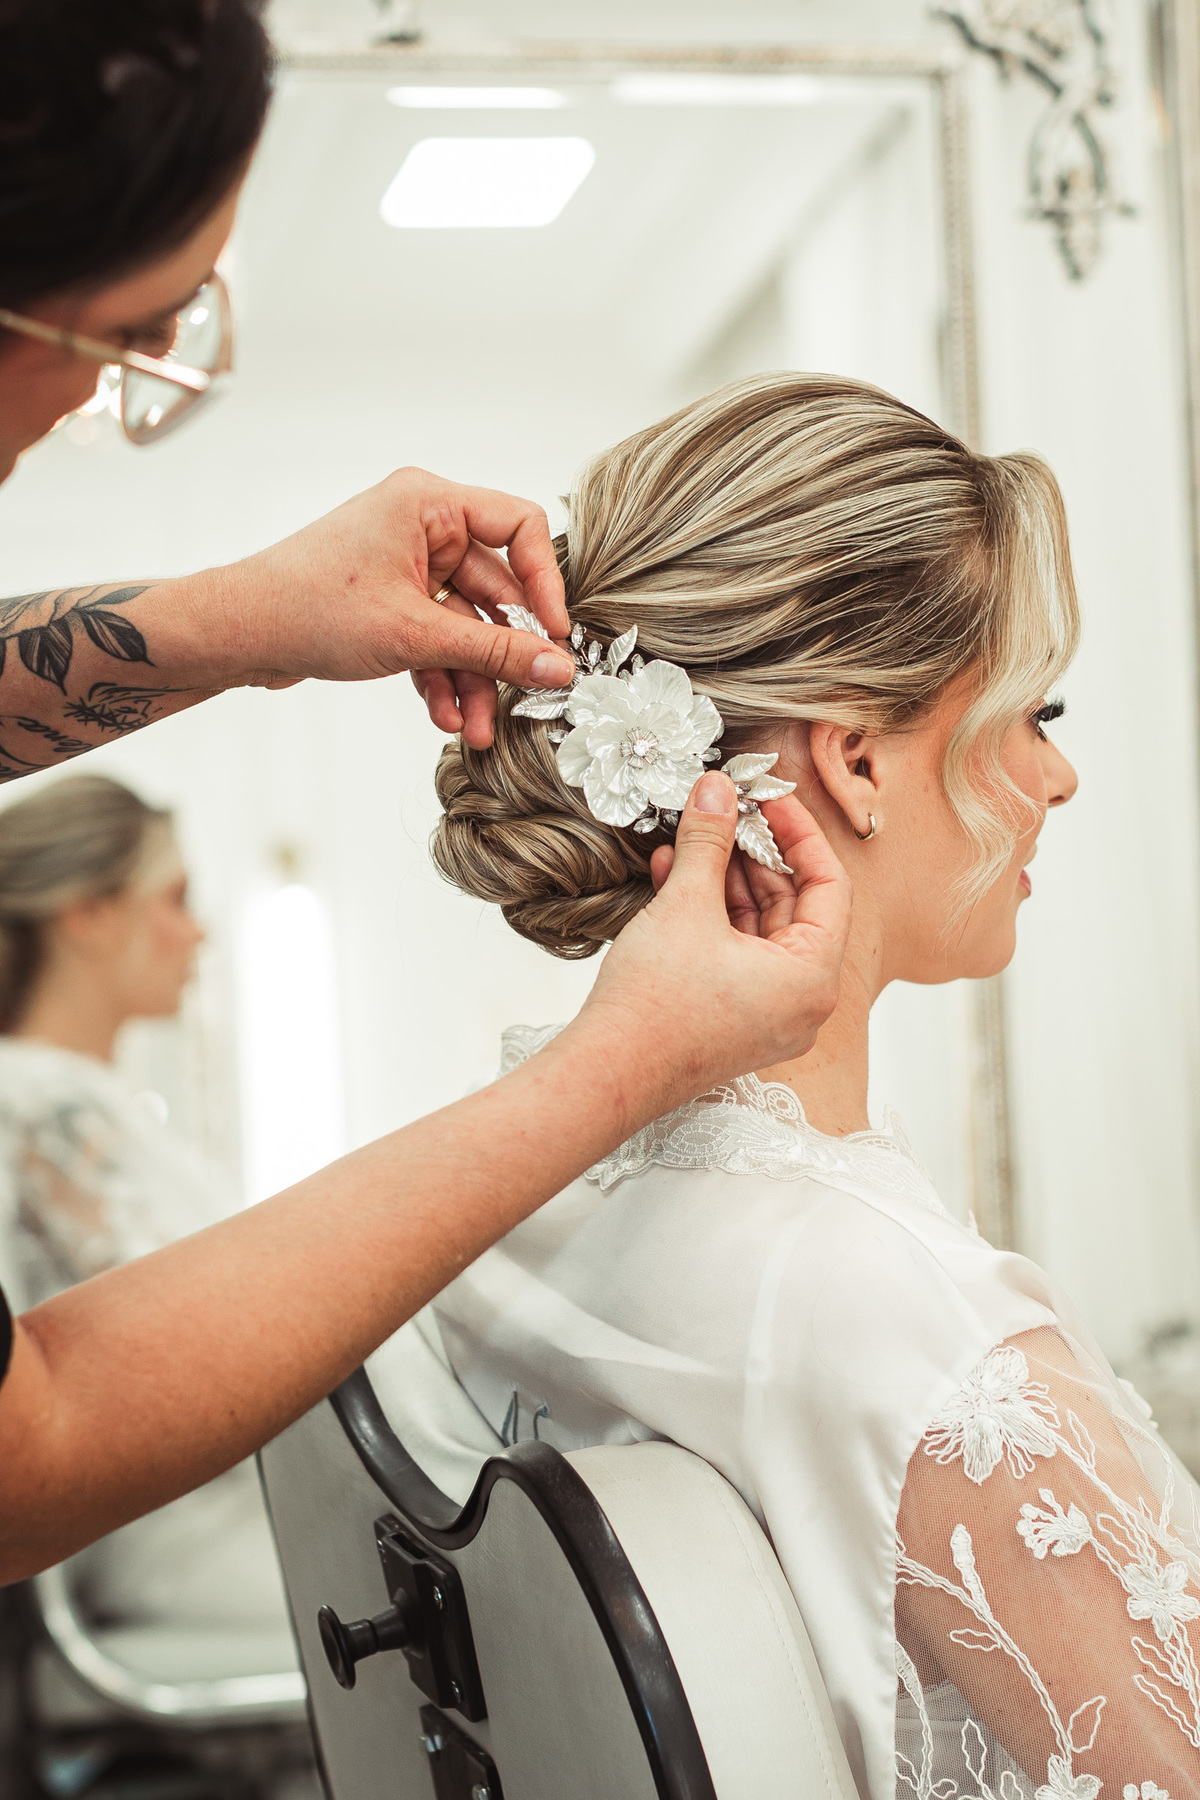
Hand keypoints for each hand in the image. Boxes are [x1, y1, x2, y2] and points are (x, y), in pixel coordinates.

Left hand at [205, 467, 574, 743]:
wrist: (237, 635)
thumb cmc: (307, 608)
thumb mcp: (414, 636)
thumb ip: (494, 652)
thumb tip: (556, 667)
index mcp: (429, 504)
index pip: (519, 526)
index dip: (544, 582)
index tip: (556, 635)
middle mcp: (421, 527)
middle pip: (494, 589)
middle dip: (503, 655)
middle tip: (524, 700)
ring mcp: (406, 566)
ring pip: (465, 625)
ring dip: (473, 678)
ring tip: (475, 729)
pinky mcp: (391, 603)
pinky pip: (436, 639)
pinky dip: (442, 677)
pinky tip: (445, 717)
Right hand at [568, 773, 851, 1123]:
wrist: (607, 1076)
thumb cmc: (654, 1008)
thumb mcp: (686, 906)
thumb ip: (708, 841)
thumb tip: (718, 789)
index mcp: (813, 978)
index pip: (829, 885)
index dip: (799, 833)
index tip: (769, 800)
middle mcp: (802, 1003)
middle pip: (795, 907)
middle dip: (755, 855)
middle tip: (727, 813)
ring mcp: (769, 1017)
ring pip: (760, 930)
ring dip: (725, 882)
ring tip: (692, 839)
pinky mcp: (734, 1022)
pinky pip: (736, 956)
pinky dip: (711, 917)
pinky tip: (674, 877)